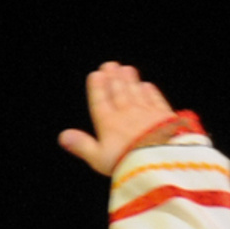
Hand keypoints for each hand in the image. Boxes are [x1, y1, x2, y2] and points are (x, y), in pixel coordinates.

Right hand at [57, 62, 178, 176]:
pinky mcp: (166, 116)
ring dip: (131, 80)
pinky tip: (148, 86)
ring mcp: (147, 113)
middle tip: (111, 65)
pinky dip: (151, 91)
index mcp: (108, 123)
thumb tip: (63, 136)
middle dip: (114, 78)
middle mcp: (127, 114)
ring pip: (136, 92)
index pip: (100, 101)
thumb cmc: (129, 163)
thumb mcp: (99, 158)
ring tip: (127, 69)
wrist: (164, 160)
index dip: (98, 87)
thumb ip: (82, 146)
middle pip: (119, 92)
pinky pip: (156, 100)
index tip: (96, 74)